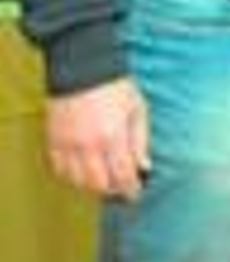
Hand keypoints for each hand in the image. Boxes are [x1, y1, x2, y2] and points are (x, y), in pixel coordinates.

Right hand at [46, 77, 150, 199]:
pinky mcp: (53, 141)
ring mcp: (68, 145)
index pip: (122, 176)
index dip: (130, 189)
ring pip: (78, 181)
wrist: (83, 68)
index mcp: (113, 137)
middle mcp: (88, 145)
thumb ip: (141, 142)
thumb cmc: (116, 87)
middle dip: (113, 189)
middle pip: (99, 184)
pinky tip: (83, 170)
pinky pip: (60, 170)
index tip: (135, 193)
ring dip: (92, 185)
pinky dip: (72, 176)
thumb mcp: (138, 110)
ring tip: (104, 177)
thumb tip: (144, 168)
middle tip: (121, 185)